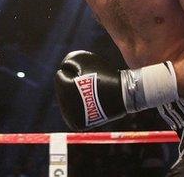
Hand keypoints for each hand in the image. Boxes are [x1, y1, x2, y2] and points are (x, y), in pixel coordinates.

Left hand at [55, 51, 177, 130]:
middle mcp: (63, 104)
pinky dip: (79, 106)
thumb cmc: (103, 74)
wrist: (123, 94)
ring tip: (91, 94)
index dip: (76, 72)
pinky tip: (88, 102)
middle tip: (91, 85)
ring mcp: (70, 117)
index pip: (61, 76)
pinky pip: (72, 112)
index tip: (89, 75)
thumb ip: (67, 61)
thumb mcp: (83, 58)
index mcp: (63, 88)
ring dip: (75, 95)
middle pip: (62, 90)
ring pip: (66, 101)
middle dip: (73, 84)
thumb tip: (62, 71)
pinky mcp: (76, 124)